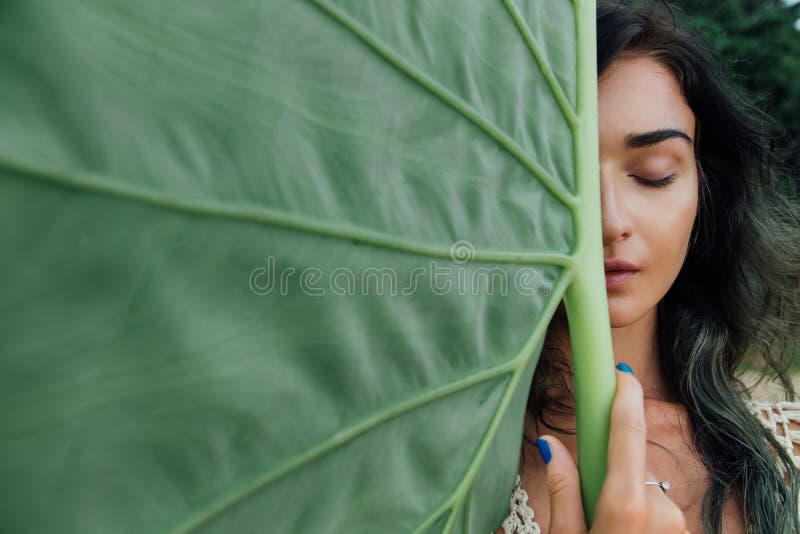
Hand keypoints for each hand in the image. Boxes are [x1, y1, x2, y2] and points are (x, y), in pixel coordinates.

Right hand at [537, 365, 689, 532]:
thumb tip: (549, 444)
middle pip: (633, 465)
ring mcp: (678, 525)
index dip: (626, 395)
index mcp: (625, 504)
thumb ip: (562, 490)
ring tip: (604, 531)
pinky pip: (658, 512)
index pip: (628, 432)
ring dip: (626, 500)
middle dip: (611, 472)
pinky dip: (641, 518)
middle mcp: (661, 510)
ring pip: (645, 490)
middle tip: (589, 507)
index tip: (621, 370)